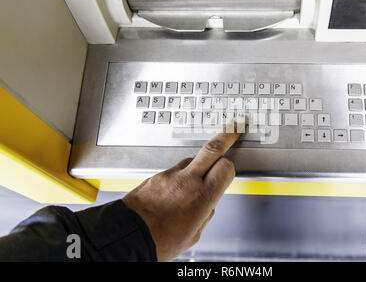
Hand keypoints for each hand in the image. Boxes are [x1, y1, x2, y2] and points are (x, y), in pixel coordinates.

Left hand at [123, 120, 241, 260]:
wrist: (128, 238)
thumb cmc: (158, 241)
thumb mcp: (194, 235)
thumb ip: (205, 214)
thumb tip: (208, 205)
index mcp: (202, 198)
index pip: (226, 167)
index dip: (230, 167)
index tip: (231, 166)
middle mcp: (187, 182)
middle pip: (212, 148)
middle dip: (226, 135)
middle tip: (234, 127)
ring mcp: (169, 176)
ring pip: (191, 160)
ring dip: (197, 166)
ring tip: (193, 182)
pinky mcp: (155, 176)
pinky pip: (172, 171)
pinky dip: (177, 177)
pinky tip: (174, 191)